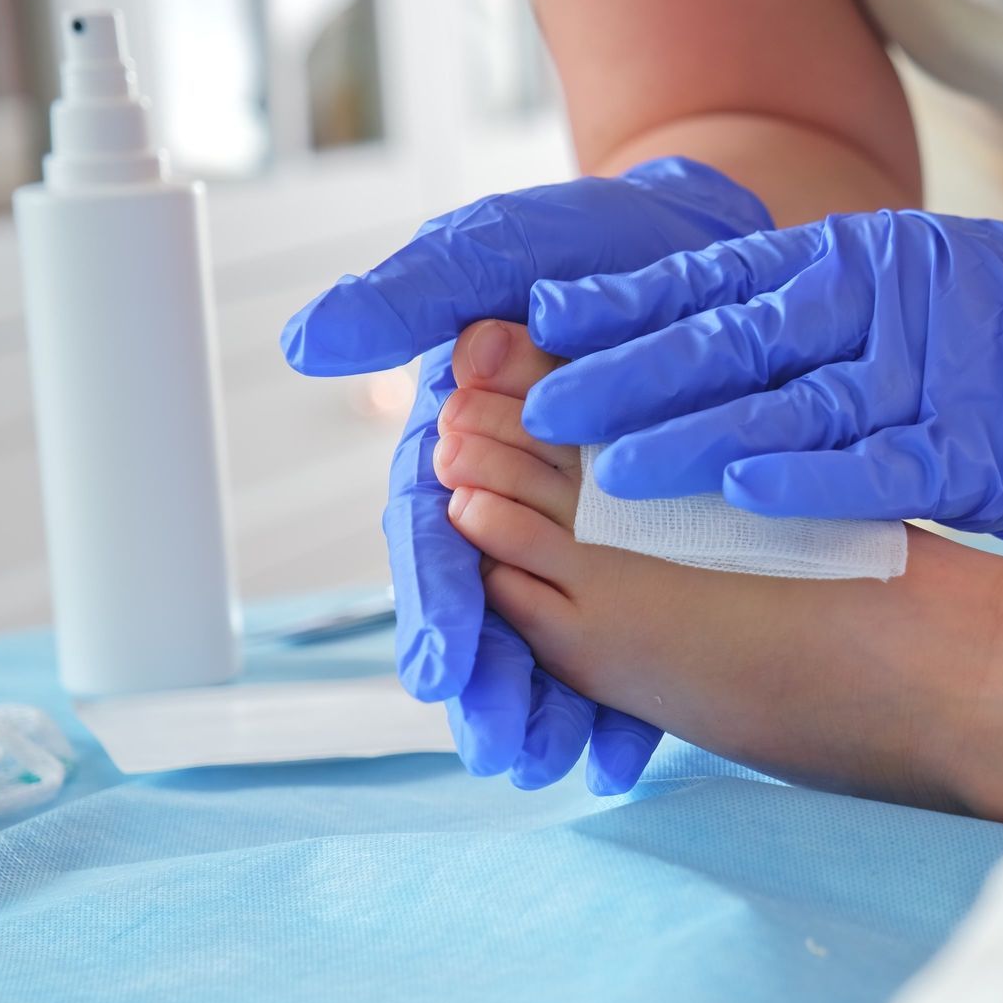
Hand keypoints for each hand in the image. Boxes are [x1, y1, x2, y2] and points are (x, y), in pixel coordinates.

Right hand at [280, 158, 771, 790]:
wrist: (689, 239)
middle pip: (492, 613)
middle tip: (510, 752)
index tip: (438, 670)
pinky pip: (640, 621)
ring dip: (561, 706)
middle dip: (495, 688)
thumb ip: (410, 298)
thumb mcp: (490, 252)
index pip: (435, 541)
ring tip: (569, 763)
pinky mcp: (652, 544)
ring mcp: (582, 533)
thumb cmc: (574, 244)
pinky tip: (640, 741)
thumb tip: (313, 345)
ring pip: (559, 635)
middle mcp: (511, 504)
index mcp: (458, 450)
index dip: (435, 605)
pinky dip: (639, 681)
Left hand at [516, 210, 1002, 541]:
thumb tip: (684, 339)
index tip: (538, 335)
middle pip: (728, 341)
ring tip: (611, 473)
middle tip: (539, 416)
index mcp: (845, 260)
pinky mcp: (971, 442)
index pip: (709, 283)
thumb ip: (799, 313)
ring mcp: (924, 371)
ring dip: (694, 438)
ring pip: (789, 404)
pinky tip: (744, 494)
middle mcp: (874, 303)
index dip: (621, 312)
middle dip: (627, 379)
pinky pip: (878, 466)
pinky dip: (812, 478)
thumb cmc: (1000, 328)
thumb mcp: (892, 288)